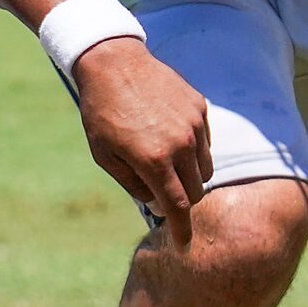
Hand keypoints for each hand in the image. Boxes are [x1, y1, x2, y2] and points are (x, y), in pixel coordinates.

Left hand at [72, 38, 212, 247]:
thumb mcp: (104, 156)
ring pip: (205, 168)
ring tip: (164, 161)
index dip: (182, 230)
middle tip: (164, 193)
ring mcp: (194, 125)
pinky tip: (169, 135)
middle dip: (183, 199)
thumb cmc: (101, 113)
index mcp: (154, 160)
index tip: (184, 244)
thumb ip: (133, 184)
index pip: (178, 206)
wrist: (114, 62)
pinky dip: (192, 149)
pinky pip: (205, 141)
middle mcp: (180, 144)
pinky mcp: (200, 108)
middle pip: (196, 190)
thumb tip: (157, 205)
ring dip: (190, 175)